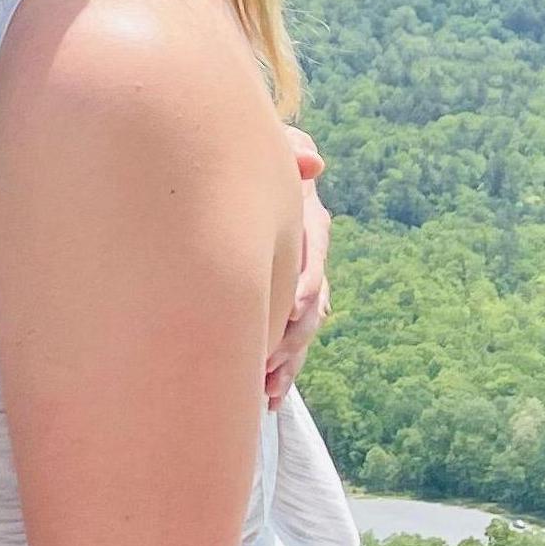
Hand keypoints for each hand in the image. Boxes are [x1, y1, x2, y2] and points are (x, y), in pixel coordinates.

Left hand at [266, 132, 330, 406]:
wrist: (230, 176)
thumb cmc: (249, 157)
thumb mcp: (272, 146)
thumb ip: (292, 150)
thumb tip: (314, 165)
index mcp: (308, 224)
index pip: (314, 255)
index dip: (307, 281)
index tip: (293, 307)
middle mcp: (308, 259)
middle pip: (313, 306)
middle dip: (292, 335)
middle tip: (268, 358)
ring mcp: (297, 286)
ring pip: (301, 333)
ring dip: (287, 363)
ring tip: (266, 390)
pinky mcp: (280, 307)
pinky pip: (287, 345)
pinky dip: (280, 372)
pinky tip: (265, 398)